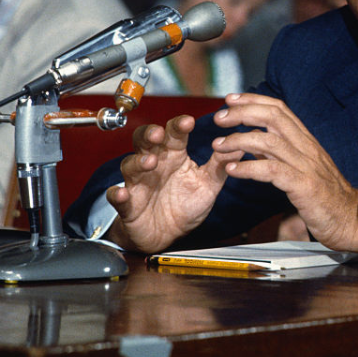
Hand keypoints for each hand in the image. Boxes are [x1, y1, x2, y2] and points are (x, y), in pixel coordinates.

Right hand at [106, 115, 231, 251]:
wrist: (167, 235)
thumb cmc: (186, 204)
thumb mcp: (209, 185)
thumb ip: (221, 165)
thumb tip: (240, 146)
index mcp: (174, 156)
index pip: (174, 135)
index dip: (178, 126)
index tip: (189, 121)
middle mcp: (154, 165)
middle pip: (145, 142)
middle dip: (149, 135)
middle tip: (159, 133)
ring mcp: (138, 183)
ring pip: (130, 165)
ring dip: (138, 162)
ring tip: (150, 162)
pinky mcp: (128, 204)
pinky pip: (117, 197)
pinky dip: (118, 195)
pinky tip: (122, 193)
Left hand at [211, 93, 357, 253]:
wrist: (352, 219)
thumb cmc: (326, 197)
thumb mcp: (303, 168)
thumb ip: (279, 152)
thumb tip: (254, 140)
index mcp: (306, 140)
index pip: (279, 109)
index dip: (253, 100)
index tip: (231, 99)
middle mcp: (307, 147)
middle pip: (273, 117)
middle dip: (242, 113)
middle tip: (219, 118)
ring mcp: (306, 165)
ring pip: (269, 141)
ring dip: (239, 140)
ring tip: (219, 145)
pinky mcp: (304, 186)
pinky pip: (271, 170)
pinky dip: (248, 167)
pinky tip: (232, 169)